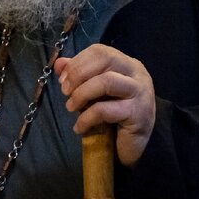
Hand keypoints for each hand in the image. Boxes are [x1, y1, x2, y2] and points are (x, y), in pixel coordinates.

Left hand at [54, 44, 154, 166]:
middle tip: (65, 92)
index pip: (100, 51)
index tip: (63, 79)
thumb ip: (79, 75)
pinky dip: (86, 118)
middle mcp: (137, 73)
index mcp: (126, 64)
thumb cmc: (114, 115)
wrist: (135, 146)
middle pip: (105, 59)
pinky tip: (79, 127)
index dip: (77, 62)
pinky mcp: (138, 114)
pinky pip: (106, 110)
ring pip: (107, 81)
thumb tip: (59, 64)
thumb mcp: (95, 92)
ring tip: (71, 108)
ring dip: (82, 94)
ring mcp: (140, 92)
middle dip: (78, 74)